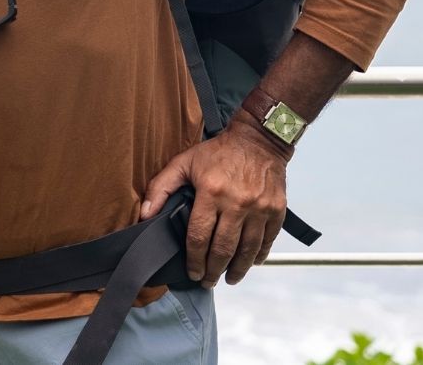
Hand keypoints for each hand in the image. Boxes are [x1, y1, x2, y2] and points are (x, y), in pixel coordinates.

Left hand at [139, 124, 288, 287]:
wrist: (259, 140)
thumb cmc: (219, 151)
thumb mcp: (183, 162)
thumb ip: (161, 187)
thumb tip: (145, 214)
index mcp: (211, 193)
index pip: (199, 237)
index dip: (194, 260)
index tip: (192, 271)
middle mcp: (237, 204)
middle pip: (223, 249)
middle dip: (213, 271)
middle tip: (207, 281)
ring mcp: (259, 209)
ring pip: (247, 250)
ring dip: (237, 269)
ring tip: (228, 278)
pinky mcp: (277, 210)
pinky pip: (267, 241)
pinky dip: (259, 255)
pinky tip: (250, 263)